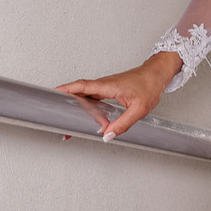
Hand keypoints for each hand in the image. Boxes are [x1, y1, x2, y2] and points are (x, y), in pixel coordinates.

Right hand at [56, 52, 180, 140]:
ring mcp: (105, 86)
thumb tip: (108, 135)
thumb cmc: (150, 85)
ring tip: (68, 121)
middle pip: (79, 92)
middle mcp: (104, 84)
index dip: (67, 89)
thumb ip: (123, 124)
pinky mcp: (108, 90)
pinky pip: (92, 97)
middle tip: (57, 115)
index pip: (83, 86)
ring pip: (85, 95)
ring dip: (75, 105)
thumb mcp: (139, 109)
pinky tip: (85, 115)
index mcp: (108, 85)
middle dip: (66, 101)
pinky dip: (85, 105)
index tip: (54, 93)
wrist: (157, 74)